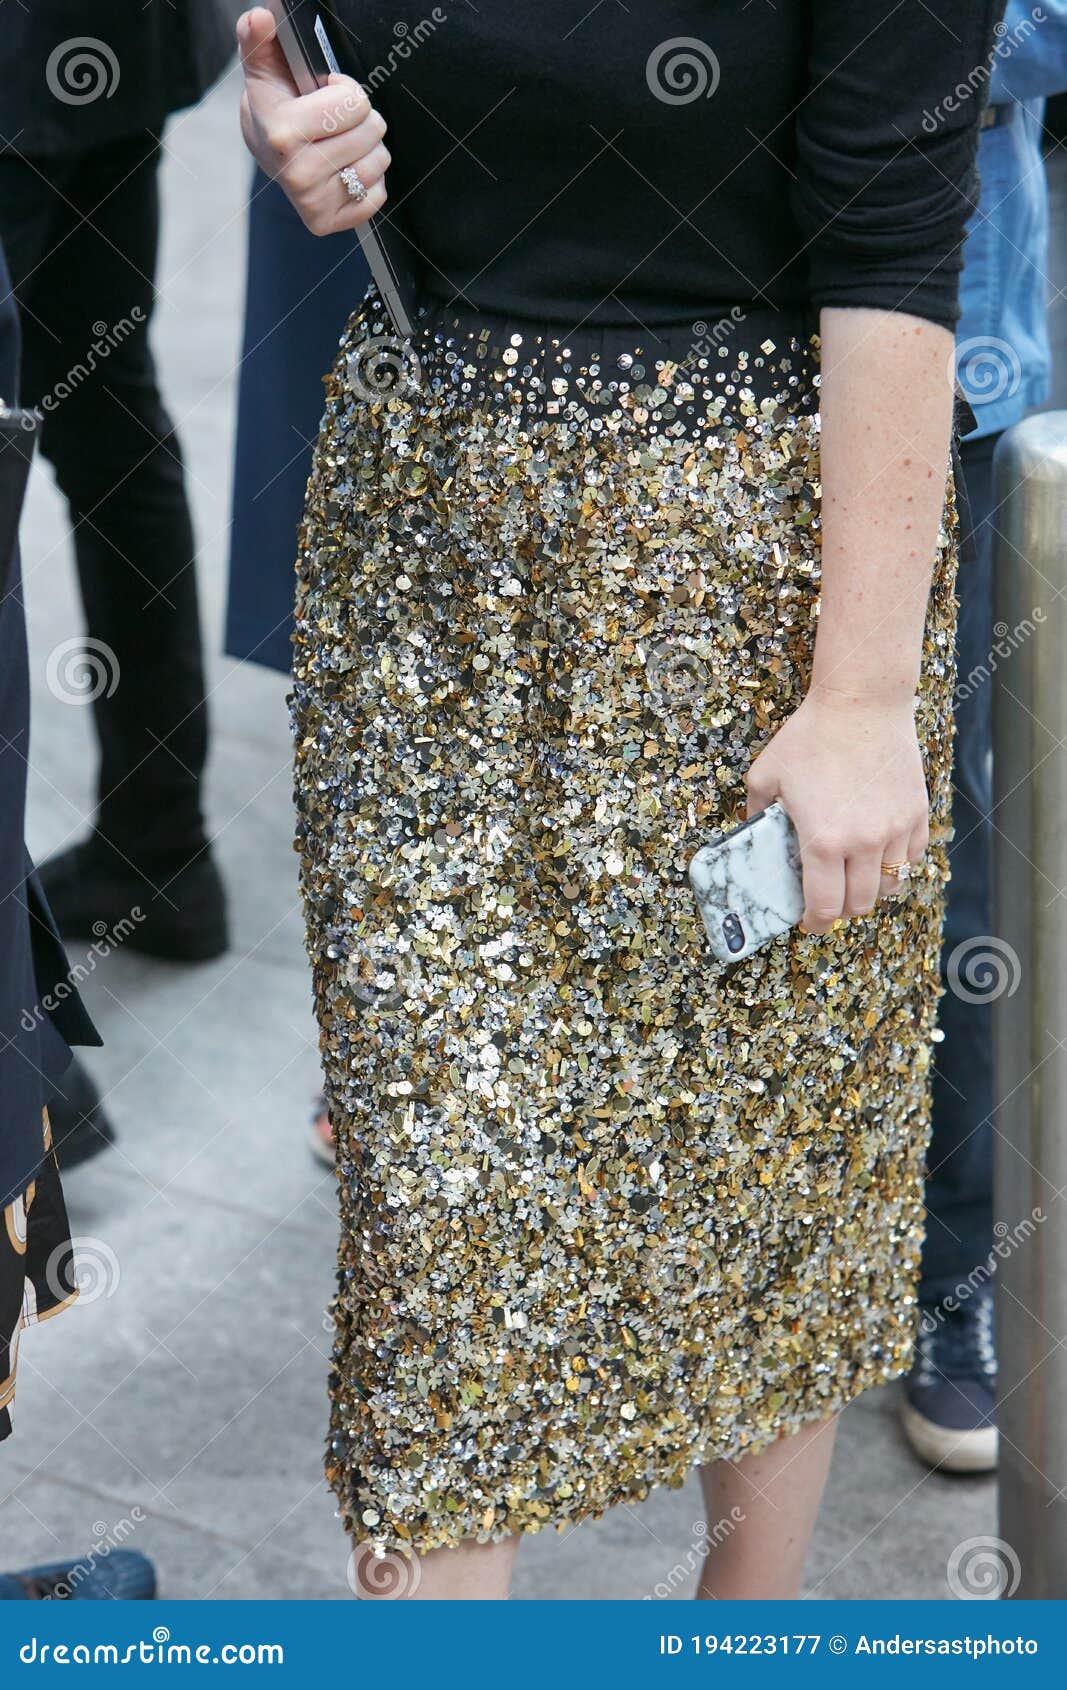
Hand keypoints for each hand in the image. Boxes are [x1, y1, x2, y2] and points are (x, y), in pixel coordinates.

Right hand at [237, 8, 389, 236]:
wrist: (264, 150)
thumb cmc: (274, 105)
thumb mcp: (264, 66)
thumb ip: (260, 37)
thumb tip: (261, 16)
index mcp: (282, 133)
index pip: (354, 104)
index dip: (346, 91)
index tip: (327, 93)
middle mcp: (297, 174)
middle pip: (372, 130)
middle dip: (360, 118)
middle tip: (335, 122)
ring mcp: (313, 203)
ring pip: (379, 161)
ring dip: (366, 148)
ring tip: (340, 144)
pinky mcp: (329, 223)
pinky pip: (378, 195)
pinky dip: (369, 181)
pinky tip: (343, 169)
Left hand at [745, 688, 929, 934]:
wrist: (861, 702)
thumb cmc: (810, 736)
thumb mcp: (766, 776)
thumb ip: (756, 814)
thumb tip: (753, 837)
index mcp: (823, 841)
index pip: (824, 907)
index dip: (814, 923)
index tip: (808, 922)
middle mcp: (863, 843)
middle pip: (859, 904)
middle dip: (840, 909)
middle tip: (828, 900)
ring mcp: (895, 830)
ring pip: (890, 885)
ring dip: (870, 889)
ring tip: (853, 877)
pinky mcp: (916, 814)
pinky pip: (912, 857)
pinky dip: (896, 863)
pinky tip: (878, 851)